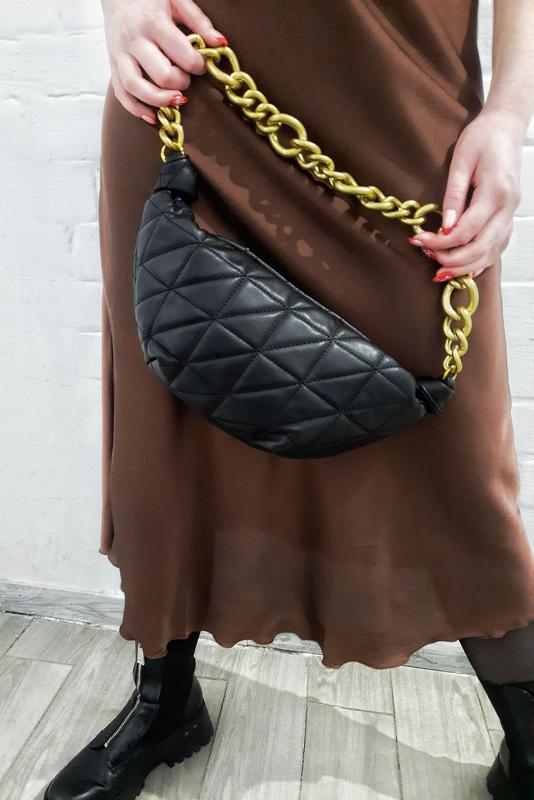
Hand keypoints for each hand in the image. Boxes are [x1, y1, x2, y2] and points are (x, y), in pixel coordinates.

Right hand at [101, 0, 226, 123]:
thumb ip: (199, 21)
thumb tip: (220, 43)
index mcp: (153, 22)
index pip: (182, 55)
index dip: (197, 65)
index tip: (201, 64)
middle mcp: (134, 40)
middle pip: (162, 75)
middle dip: (181, 82)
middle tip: (187, 77)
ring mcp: (120, 54)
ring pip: (137, 88)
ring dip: (160, 101)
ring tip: (177, 100)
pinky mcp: (112, 64)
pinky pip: (121, 93)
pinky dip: (136, 109)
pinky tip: (153, 116)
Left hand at [407, 109, 524, 281]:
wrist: (506, 126)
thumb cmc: (482, 137)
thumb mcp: (461, 160)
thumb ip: (453, 195)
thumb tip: (444, 227)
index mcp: (496, 192)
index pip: (466, 230)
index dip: (440, 242)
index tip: (418, 240)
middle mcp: (507, 207)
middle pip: (481, 248)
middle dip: (451, 260)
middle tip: (427, 257)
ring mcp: (511, 214)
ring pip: (491, 253)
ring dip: (465, 266)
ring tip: (440, 271)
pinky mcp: (509, 216)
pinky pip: (497, 247)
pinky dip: (480, 261)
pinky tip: (463, 268)